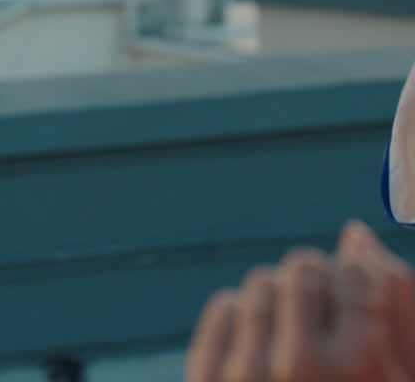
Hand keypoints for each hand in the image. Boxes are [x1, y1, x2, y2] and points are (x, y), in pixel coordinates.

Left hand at [185, 221, 414, 381]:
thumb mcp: (396, 374)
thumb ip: (394, 305)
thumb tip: (355, 232)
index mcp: (361, 368)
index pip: (356, 273)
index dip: (359, 281)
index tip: (359, 302)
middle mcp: (300, 367)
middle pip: (303, 267)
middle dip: (317, 282)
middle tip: (324, 315)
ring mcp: (245, 372)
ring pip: (260, 280)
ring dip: (281, 299)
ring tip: (296, 335)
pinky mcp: (205, 376)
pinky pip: (226, 303)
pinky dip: (246, 316)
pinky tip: (264, 347)